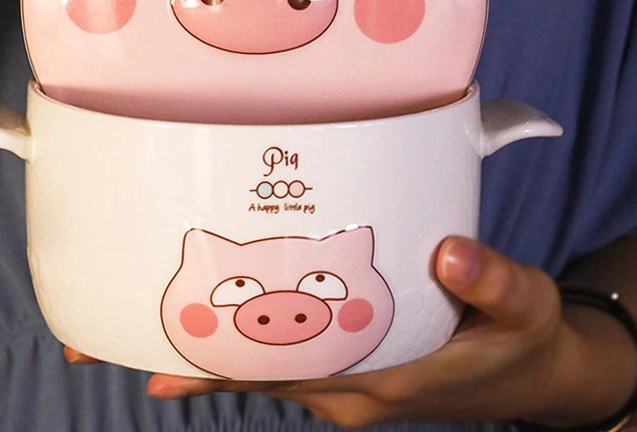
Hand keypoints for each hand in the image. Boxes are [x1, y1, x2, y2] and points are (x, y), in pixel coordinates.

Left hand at [137, 237, 636, 427]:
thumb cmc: (521, 340)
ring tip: (134, 324)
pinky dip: (241, 344)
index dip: (225, 367)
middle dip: (188, 356)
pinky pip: (282, 358)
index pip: (290, 372)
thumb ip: (493, 281)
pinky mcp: (348, 364)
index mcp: (384, 375)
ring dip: (205, 348)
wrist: (530, 371)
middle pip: (256, 372)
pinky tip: (206, 326)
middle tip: (106, 339)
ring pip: (261, 366)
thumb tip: (451, 252)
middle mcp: (350, 384)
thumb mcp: (524, 308)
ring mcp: (344, 378)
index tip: (158, 363)